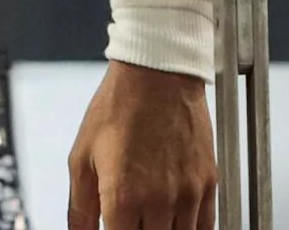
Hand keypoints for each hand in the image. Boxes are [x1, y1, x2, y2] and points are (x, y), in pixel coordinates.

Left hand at [68, 61, 216, 229]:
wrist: (158, 73)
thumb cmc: (119, 107)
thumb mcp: (81, 157)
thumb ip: (79, 208)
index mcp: (122, 197)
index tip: (112, 229)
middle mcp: (159, 201)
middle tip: (130, 221)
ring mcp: (188, 194)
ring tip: (150, 220)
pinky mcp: (208, 183)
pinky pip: (205, 227)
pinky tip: (175, 223)